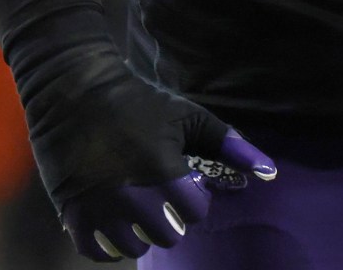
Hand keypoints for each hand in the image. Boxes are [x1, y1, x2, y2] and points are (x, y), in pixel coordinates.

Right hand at [23, 44, 276, 260]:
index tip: (182, 178)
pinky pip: (98, 253)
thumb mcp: (188, 116)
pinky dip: (110, 245)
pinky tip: (115, 223)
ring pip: (134, 248)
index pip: (196, 214)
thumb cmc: (138, 101)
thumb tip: (270, 172)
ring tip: (137, 206)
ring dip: (141, 232)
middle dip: (171, 217)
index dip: (194, 196)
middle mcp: (132, 196)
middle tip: (160, 194)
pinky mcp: (72, 214)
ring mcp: (99, 208)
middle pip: (168, 236)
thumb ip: (230, 145)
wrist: (73, 89)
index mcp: (163, 171)